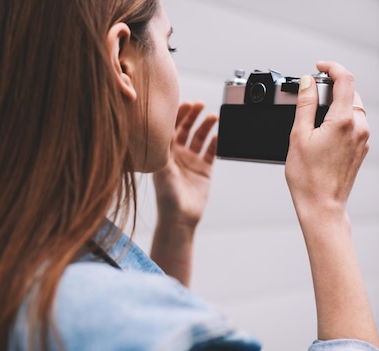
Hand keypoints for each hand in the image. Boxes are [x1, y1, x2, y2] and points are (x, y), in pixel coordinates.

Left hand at [150, 101, 217, 285]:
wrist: (179, 218)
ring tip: (212, 117)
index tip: (184, 103)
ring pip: (200, 137)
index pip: (170, 128)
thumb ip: (162, 149)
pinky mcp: (204, 170)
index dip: (177, 114)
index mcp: (164, 153)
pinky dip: (215, 142)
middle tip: (199, 104)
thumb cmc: (166, 196)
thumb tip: (159, 128)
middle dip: (192, 115)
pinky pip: (212, 152)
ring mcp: (192, 161)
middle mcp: (178, 154)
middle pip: (186, 128)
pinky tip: (218, 135)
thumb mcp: (161, 169)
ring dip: (205, 126)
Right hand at [285, 61, 369, 217]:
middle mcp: (359, 128)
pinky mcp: (361, 149)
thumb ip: (305, 105)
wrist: (322, 206)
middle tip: (311, 95)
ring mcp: (363, 139)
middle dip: (332, 87)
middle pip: (350, 93)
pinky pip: (355, 124)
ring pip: (353, 108)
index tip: (319, 67)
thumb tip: (308, 83)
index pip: (345, 79)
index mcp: (343, 121)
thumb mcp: (298, 136)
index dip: (332, 67)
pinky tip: (323, 133)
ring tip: (314, 117)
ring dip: (337, 104)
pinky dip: (341, 119)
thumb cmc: (308, 178)